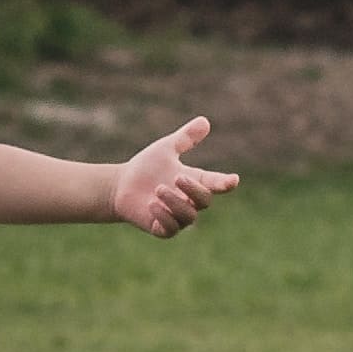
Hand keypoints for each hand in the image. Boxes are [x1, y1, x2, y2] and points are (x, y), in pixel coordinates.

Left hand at [111, 118, 238, 236]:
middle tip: (177, 177)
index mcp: (195, 182)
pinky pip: (171, 229)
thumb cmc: (145, 168)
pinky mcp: (163, 229)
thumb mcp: (165, 149)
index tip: (233, 180)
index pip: (216, 184)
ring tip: (157, 190)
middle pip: (204, 200)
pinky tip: (152, 205)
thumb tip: (205, 121)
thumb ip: (186, 138)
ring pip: (189, 216)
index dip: (225, 183)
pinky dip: (164, 218)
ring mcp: (178, 217)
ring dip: (175, 203)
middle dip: (193, 189)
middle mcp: (190, 202)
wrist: (119, 186)